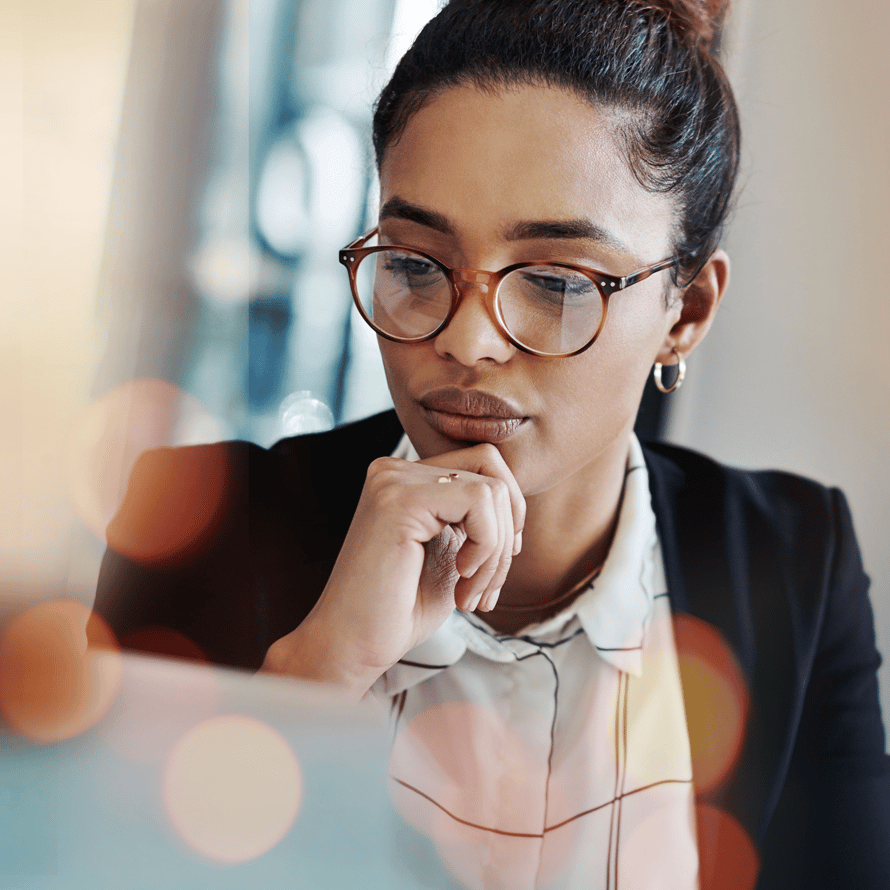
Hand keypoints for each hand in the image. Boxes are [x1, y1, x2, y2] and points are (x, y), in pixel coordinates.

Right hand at [261, 443, 524, 696]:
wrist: (352, 646)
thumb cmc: (398, 609)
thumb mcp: (451, 553)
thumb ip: (475, 520)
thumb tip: (516, 499)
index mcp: (406, 479)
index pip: (484, 463)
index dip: (507, 512)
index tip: (495, 564)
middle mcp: (395, 470)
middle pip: (492, 467)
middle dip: (506, 533)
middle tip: (484, 587)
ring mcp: (394, 480)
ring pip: (492, 489)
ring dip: (495, 552)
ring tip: (470, 593)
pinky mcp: (399, 499)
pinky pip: (479, 502)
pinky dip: (486, 547)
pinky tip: (460, 579)